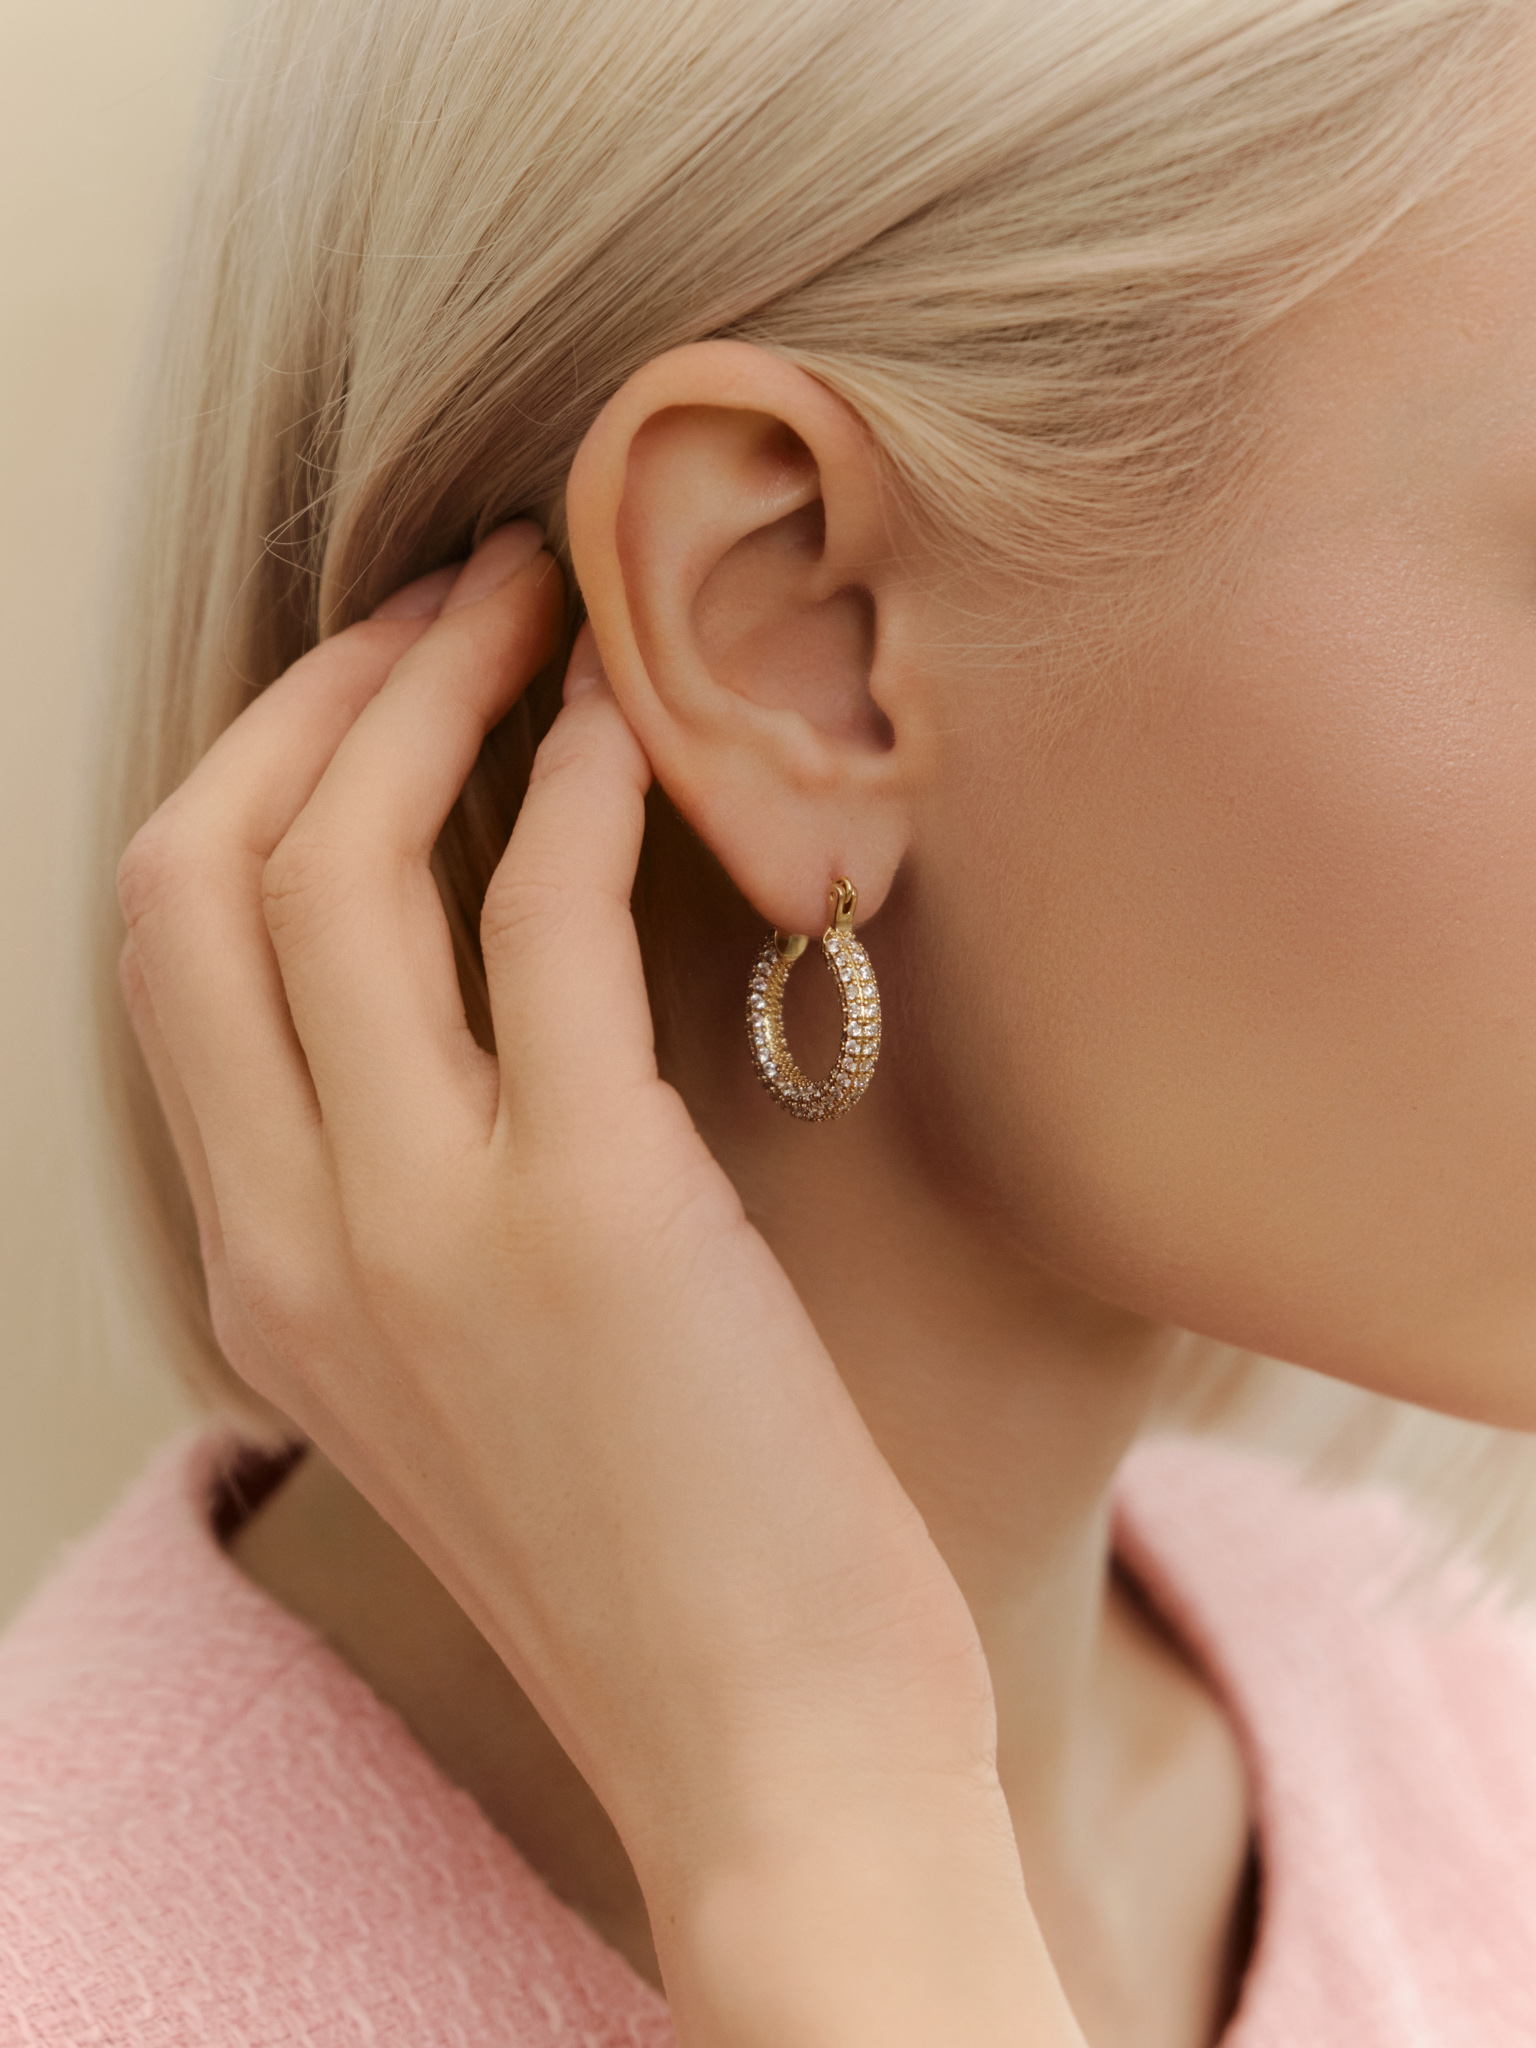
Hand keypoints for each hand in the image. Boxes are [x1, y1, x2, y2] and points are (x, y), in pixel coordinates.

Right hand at [117, 524, 1083, 2044]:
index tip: (380, 686)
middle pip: (203, 873)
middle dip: (317, 694)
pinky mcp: (584, 1219)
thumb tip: (492, 989)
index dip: (263, 776)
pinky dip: (577, 790)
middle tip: (454, 599)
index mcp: (263, 1275)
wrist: (771, 1755)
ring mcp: (419, 1228)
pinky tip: (637, 732)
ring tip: (546, 608)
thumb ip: (427, 1199)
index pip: (173, 955)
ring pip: (336, 866)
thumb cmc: (668, 1555)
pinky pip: (536, 924)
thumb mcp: (479, 1371)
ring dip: (436, 692)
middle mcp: (293, 1238)